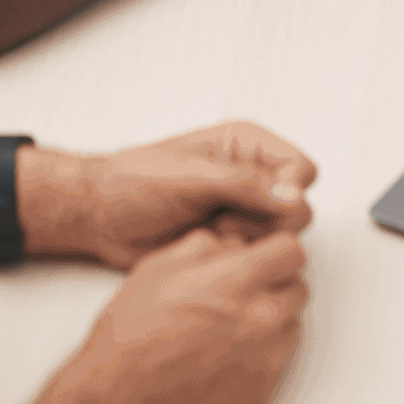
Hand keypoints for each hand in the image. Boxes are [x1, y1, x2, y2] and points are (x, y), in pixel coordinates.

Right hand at [61, 227, 307, 403]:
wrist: (120, 398)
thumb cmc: (132, 332)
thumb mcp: (158, 266)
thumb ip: (204, 245)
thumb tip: (229, 242)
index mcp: (238, 281)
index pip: (292, 251)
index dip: (274, 248)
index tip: (259, 255)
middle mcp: (261, 319)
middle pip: (297, 288)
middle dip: (274, 283)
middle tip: (241, 289)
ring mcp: (265, 360)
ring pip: (291, 325)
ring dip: (271, 318)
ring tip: (229, 323)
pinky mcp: (260, 393)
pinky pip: (276, 361)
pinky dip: (259, 354)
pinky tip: (222, 354)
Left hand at [66, 123, 317, 267]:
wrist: (103, 216)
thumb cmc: (134, 183)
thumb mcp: (189, 177)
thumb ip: (243, 183)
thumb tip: (292, 194)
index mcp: (245, 145)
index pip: (301, 169)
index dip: (287, 191)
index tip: (250, 200)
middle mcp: (251, 176)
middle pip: (298, 209)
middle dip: (263, 223)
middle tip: (221, 220)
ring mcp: (242, 211)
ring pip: (281, 238)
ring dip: (248, 242)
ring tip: (210, 233)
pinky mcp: (231, 241)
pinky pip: (257, 256)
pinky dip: (236, 258)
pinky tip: (206, 248)